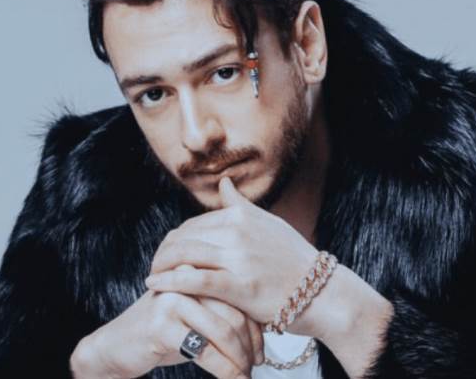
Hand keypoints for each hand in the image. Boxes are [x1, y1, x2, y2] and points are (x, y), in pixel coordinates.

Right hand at [70, 264, 263, 378]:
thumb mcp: (195, 314)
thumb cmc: (163, 331)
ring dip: (239, 361)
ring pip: (223, 332)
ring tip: (245, 376)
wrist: (116, 346)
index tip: (262, 351)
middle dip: (250, 345)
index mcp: (197, 269)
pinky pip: (205, 351)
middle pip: (235, 312)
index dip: (256, 326)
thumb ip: (222, 309)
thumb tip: (265, 326)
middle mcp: (186, 278)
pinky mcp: (162, 325)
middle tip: (257, 365)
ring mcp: (173, 299)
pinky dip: (225, 371)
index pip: (240, 295)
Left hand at [145, 177, 321, 335]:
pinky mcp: (238, 285)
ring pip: (184, 255)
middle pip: (184, 237)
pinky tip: (154, 286)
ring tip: (152, 276)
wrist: (323, 293)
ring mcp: (238, 257)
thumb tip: (224, 183)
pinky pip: (193, 279)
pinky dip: (169, 281)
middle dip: (164, 252)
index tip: (168, 253)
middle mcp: (238, 230)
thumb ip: (242, 206)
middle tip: (155, 266)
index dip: (176, 240)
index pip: (194, 224)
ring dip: (160, 266)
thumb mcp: (269, 225)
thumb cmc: (294, 262)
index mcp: (242, 215)